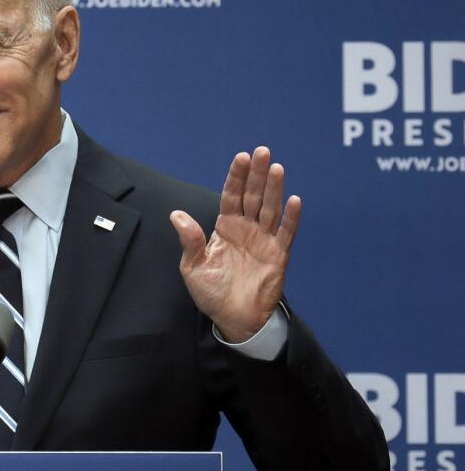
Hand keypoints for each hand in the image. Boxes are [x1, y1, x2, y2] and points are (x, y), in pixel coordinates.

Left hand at [170, 147, 301, 342]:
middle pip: (253, 196)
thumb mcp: (193, 267)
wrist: (233, 319)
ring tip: (275, 168)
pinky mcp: (278, 256)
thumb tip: (176, 215)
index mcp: (225, 228)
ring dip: (274, 189)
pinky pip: (286, 233)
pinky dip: (291, 217)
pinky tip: (294, 199)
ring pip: (270, 209)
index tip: (240, 157)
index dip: (235, 177)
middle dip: (256, 174)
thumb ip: (190, 240)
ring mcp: (264, 240)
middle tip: (262, 151)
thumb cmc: (211, 293)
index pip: (231, 196)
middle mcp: (246, 229)